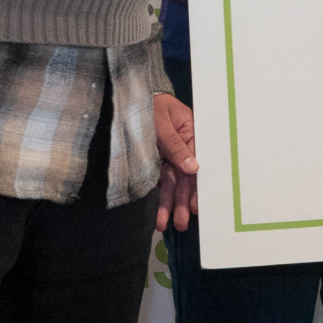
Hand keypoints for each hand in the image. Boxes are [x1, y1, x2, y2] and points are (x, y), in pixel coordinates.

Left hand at [154, 93, 198, 232]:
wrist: (124, 97)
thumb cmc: (147, 104)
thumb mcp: (160, 123)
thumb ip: (175, 145)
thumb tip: (193, 168)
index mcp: (191, 132)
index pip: (197, 162)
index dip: (196, 185)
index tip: (195, 205)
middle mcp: (183, 146)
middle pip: (185, 177)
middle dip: (182, 201)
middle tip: (182, 223)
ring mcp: (169, 154)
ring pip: (172, 183)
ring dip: (170, 204)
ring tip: (166, 225)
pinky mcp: (156, 160)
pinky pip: (161, 181)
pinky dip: (161, 197)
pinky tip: (160, 214)